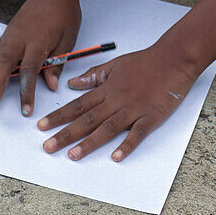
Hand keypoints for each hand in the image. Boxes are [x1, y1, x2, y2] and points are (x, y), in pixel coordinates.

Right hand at [0, 0, 81, 116]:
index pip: (30, 71)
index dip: (27, 93)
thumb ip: (57, 63)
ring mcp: (10, 36)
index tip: (26, 110)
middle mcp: (19, 39)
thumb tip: (51, 86)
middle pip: (4, 66)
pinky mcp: (6, 35)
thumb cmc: (63, 13)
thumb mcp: (68, 40)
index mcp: (38, 41)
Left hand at [36, 40, 198, 161]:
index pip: (77, 105)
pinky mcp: (151, 117)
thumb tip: (72, 84)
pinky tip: (115, 157)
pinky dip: (126, 145)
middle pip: (86, 119)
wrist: (174, 58)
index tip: (41, 126)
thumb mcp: (115, 64)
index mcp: (106, 89)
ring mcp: (133, 110)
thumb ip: (93, 76)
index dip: (58, 116)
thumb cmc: (146, 61)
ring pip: (107, 128)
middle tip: (48, 147)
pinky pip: (137, 134)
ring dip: (89, 143)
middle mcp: (116, 101)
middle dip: (65, 134)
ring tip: (72, 155)